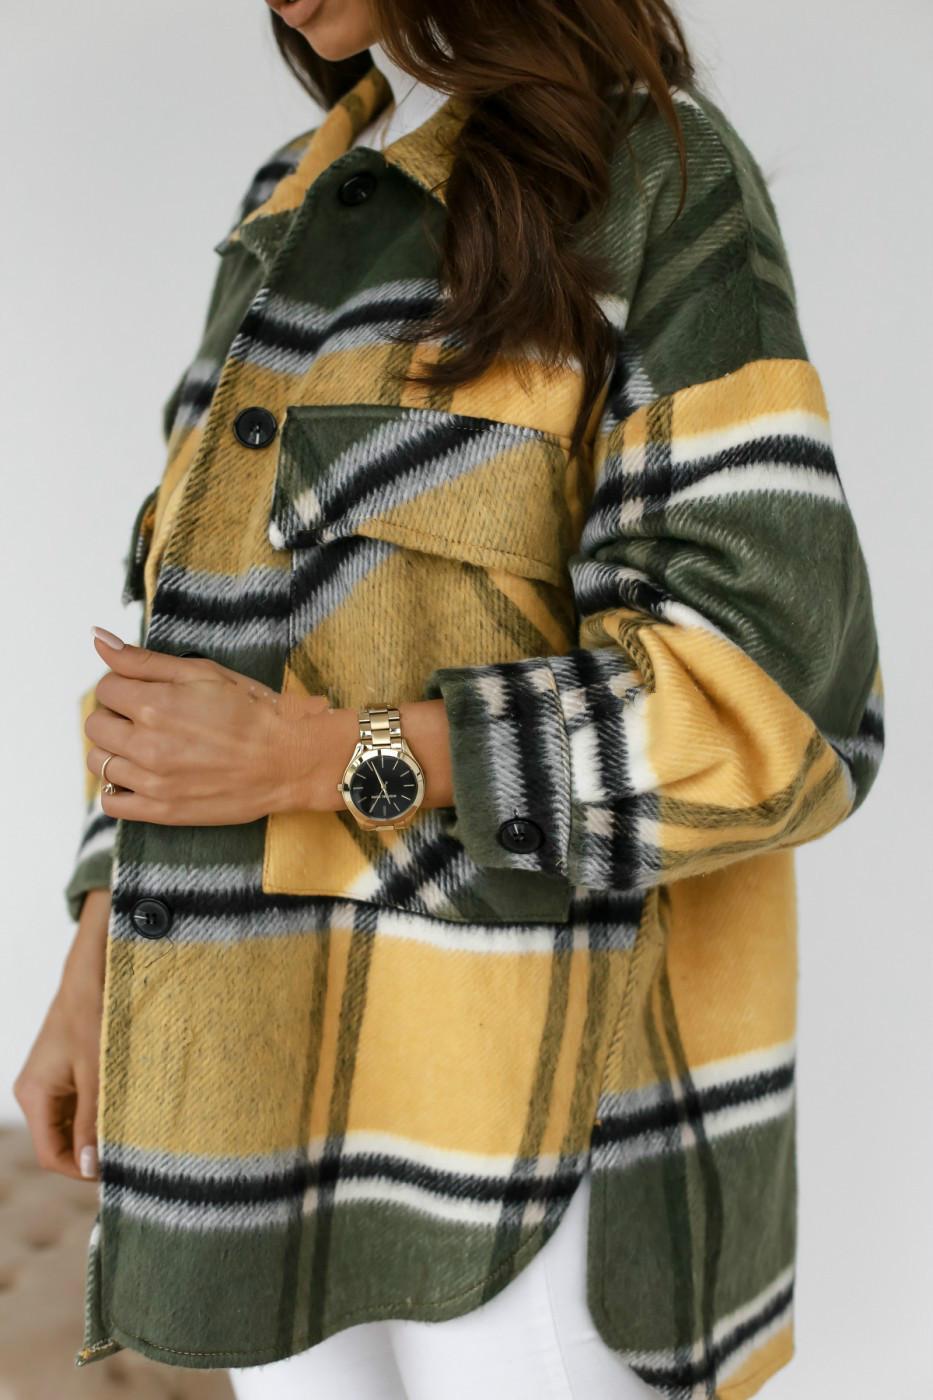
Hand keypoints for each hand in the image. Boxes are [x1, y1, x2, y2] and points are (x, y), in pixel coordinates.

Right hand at [13, 887, 110, 1180]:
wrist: (94, 969)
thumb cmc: (93, 1013)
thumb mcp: (97, 1072)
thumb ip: (91, 1121)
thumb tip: (91, 1168)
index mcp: (33, 1094)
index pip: (52, 1154)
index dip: (83, 1170)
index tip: (119, 1170)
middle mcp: (36, 1092)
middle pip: (62, 1142)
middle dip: (94, 1149)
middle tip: (133, 1150)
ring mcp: (51, 1082)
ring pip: (74, 1123)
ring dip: (100, 1128)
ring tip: (133, 1127)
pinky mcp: (68, 1071)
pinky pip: (82, 1103)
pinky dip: (102, 1108)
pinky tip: (128, 1104)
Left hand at [84, 628, 330, 824]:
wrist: (292, 760)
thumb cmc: (255, 712)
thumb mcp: (204, 672)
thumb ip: (145, 659)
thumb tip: (98, 638)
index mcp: (155, 705)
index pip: (106, 688)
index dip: (125, 685)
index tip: (148, 690)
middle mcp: (148, 745)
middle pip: (96, 725)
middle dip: (116, 715)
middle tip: (149, 717)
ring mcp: (153, 782)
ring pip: (99, 763)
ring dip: (116, 750)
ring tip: (149, 745)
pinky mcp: (163, 811)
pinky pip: (111, 804)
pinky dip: (117, 789)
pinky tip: (142, 775)